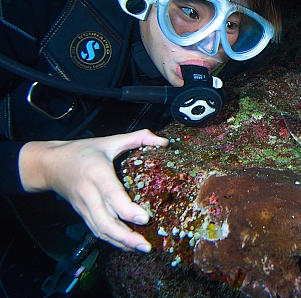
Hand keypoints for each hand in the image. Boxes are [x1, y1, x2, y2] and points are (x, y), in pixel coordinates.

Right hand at [18, 129, 168, 251]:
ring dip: (120, 242)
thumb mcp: (110, 140)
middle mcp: (89, 193)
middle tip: (146, 245)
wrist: (49, 164)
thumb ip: (138, 138)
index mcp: (97, 173)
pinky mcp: (82, 214)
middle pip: (105, 221)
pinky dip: (111, 241)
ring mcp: (84, 207)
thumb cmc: (81, 152)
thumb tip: (164, 142)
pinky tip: (127, 246)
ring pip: (101, 230)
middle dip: (126, 236)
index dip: (127, 209)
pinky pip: (96, 231)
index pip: (112, 195)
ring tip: (141, 248)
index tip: (145, 219)